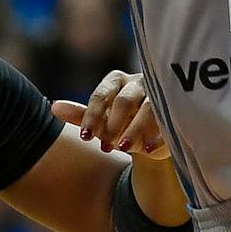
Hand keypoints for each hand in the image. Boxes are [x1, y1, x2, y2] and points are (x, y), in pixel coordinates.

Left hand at [53, 71, 169, 160]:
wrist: (151, 136)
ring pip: (147, 109)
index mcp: (116, 82)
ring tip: (123, 149)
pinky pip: (168, 120)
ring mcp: (160, 95)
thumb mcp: (100, 122)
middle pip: (124, 100)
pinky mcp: (177, 111)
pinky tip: (148, 150)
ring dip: (134, 130)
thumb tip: (53, 106)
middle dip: (113, 125)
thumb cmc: (121, 123)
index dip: (92, 117)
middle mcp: (139, 83)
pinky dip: (157, 136)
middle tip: (106, 147)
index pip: (101, 95)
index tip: (85, 138)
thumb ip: (80, 115)